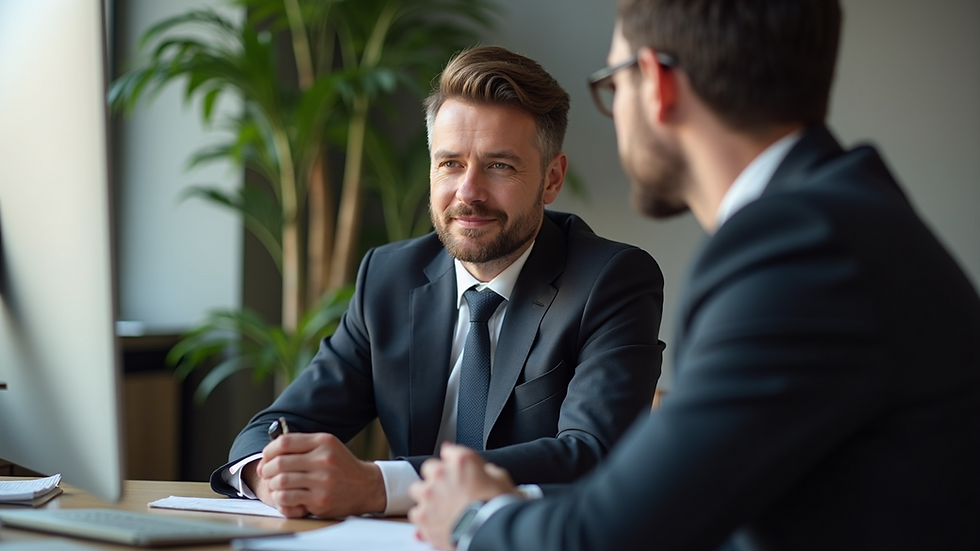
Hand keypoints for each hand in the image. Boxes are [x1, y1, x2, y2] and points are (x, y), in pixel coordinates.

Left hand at [248, 432, 386, 517]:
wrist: (366, 486)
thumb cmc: (341, 467)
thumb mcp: (327, 447)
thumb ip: (302, 445)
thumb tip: (269, 454)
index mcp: (323, 442)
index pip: (284, 442)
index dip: (269, 451)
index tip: (266, 458)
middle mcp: (324, 459)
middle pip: (280, 462)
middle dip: (268, 470)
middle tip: (267, 474)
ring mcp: (323, 480)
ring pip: (281, 481)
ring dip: (273, 485)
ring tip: (276, 486)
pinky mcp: (321, 499)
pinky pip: (288, 498)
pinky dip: (280, 498)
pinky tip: (285, 496)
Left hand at [408, 444, 517, 549]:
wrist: (489, 531)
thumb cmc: (498, 507)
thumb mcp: (502, 479)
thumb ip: (487, 471)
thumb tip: (486, 472)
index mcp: (460, 461)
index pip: (449, 451)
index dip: (454, 460)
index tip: (456, 466)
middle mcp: (441, 475)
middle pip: (430, 469)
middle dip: (438, 477)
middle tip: (451, 489)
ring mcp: (429, 496)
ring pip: (418, 490)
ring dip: (427, 496)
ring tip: (441, 507)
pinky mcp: (422, 518)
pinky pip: (416, 514)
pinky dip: (424, 519)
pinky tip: (436, 523)